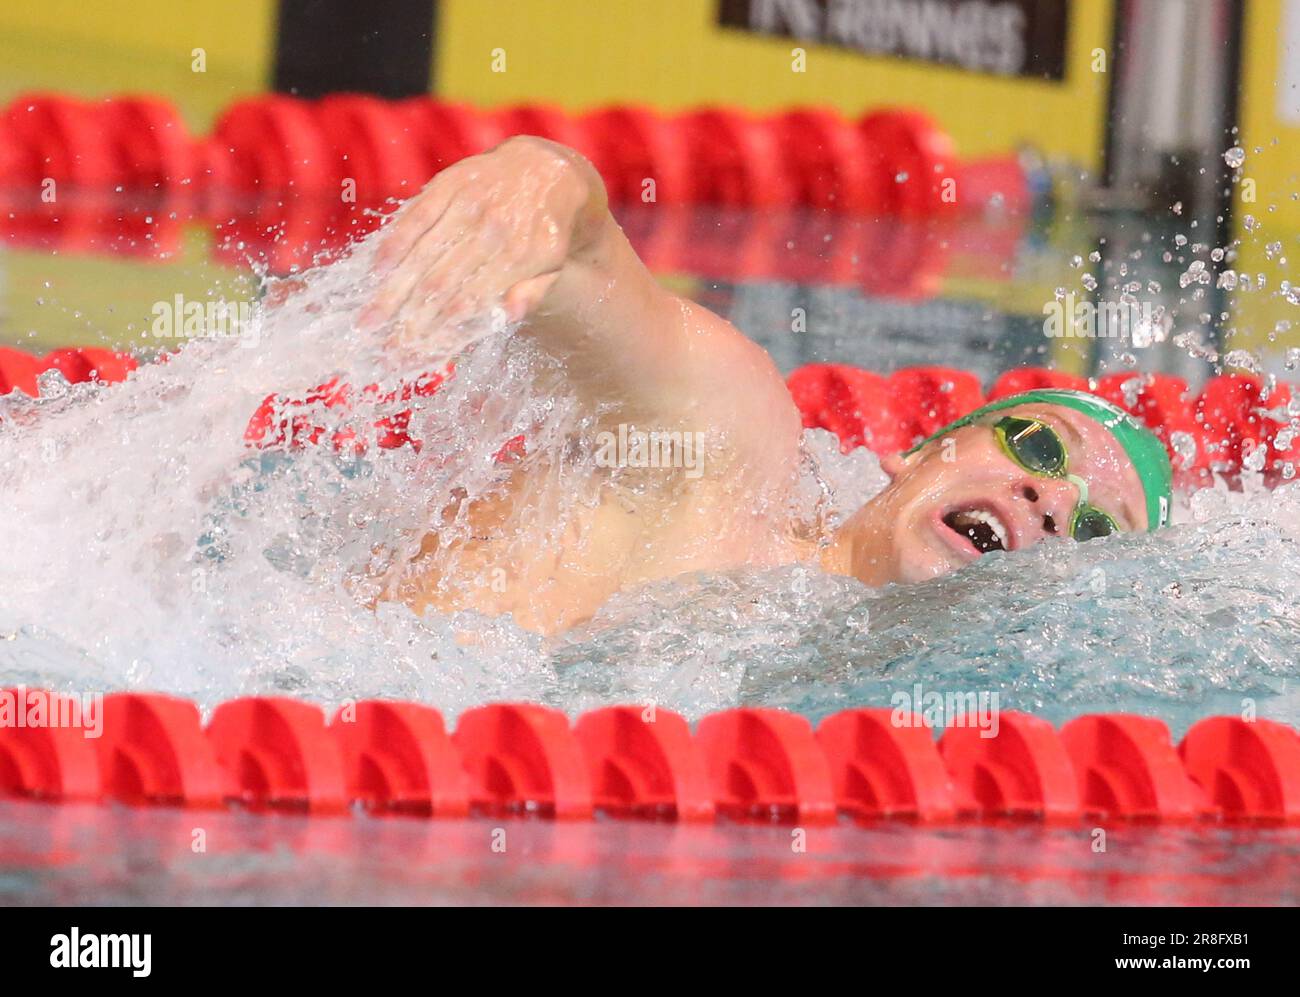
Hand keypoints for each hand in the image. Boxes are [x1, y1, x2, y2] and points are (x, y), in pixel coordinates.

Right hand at [358, 135, 597, 358]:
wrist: (547, 169)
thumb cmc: (545, 230)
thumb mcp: (553, 266)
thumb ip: (534, 293)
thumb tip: (509, 314)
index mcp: (519, 259)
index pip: (470, 302)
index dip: (438, 331)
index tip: (411, 354)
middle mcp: (493, 233)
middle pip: (440, 285)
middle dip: (408, 320)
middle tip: (382, 348)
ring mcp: (470, 207)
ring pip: (423, 255)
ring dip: (392, 290)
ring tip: (367, 319)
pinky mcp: (451, 185)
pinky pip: (416, 216)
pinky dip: (395, 243)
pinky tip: (376, 269)